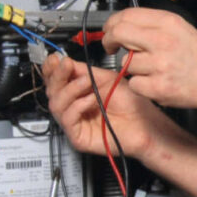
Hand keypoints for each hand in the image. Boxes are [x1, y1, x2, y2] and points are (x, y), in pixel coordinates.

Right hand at [43, 53, 162, 161]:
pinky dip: (78, 106)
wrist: (145, 124)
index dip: (51, 70)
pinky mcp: (79, 138)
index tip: (55, 59)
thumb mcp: (105, 79)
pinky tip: (92, 100)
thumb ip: (83, 71)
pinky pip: (67, 119)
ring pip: (56, 105)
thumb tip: (63, 61)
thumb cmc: (131, 105)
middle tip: (67, 66)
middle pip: (52, 92)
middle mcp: (74, 109)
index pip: (55, 82)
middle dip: (58, 76)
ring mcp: (76, 124)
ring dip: (70, 89)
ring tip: (87, 83)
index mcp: (79, 94)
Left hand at [102, 8, 196, 110]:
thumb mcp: (181, 29)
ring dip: (131, 68)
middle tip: (110, 47)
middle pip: (120, 34)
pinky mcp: (159, 87)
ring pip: (126, 63)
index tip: (109, 30)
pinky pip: (133, 84)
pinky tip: (153, 83)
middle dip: (109, 41)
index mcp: (168, 23)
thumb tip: (123, 24)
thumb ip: (153, 25)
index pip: (127, 15)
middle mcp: (163, 41)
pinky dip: (139, 86)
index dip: (112, 23)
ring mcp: (160, 65)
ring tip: (149, 70)